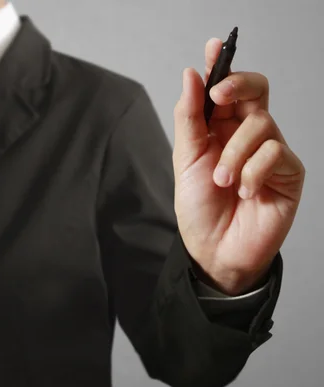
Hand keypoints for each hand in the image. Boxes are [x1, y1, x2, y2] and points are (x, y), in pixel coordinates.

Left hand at [172, 38, 304, 294]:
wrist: (214, 250)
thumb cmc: (199, 208)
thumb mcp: (185, 159)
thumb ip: (189, 117)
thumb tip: (191, 74)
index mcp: (220, 129)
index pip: (226, 89)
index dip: (222, 66)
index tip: (214, 48)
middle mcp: (246, 135)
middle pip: (256, 91)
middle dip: (237, 87)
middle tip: (219, 97)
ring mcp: (269, 153)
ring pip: (261, 124)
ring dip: (234, 154)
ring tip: (222, 180)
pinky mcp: (288, 172)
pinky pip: (275, 154)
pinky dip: (254, 173)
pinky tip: (245, 192)